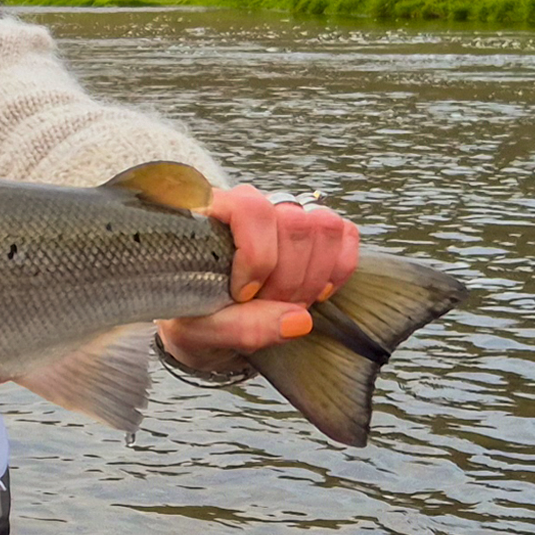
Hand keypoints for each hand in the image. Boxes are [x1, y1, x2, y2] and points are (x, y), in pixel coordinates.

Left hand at [156, 185, 359, 373]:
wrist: (201, 319)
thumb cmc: (190, 317)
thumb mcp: (197, 332)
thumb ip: (239, 327)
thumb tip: (298, 320)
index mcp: (204, 213)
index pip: (249, 208)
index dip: (257, 256)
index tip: (243, 294)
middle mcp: (245, 202)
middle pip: (294, 221)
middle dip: (289, 278)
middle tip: (269, 309)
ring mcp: (280, 211)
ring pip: (323, 225)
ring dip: (313, 276)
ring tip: (288, 304)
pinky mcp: (310, 228)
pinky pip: (344, 234)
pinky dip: (338, 269)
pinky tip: (314, 292)